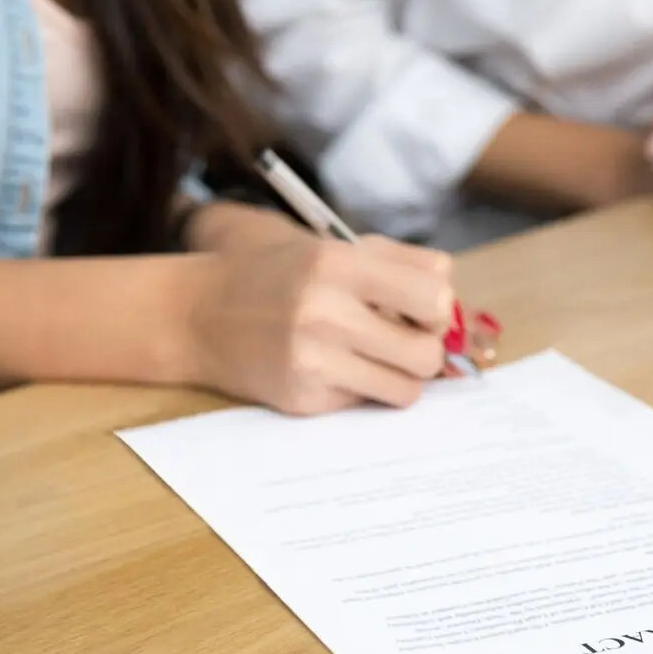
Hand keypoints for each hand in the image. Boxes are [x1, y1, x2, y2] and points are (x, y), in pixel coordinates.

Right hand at [178, 203, 453, 414]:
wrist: (198, 314)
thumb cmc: (281, 278)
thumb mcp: (335, 250)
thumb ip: (403, 265)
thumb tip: (453, 303)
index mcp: (338, 263)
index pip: (434, 297)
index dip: (438, 310)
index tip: (420, 312)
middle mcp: (324, 311)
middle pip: (428, 353)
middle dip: (424, 352)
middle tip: (402, 343)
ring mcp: (312, 359)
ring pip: (406, 390)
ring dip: (399, 378)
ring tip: (371, 358)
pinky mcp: (302, 398)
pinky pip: (366, 403)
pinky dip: (359, 388)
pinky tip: (329, 369)